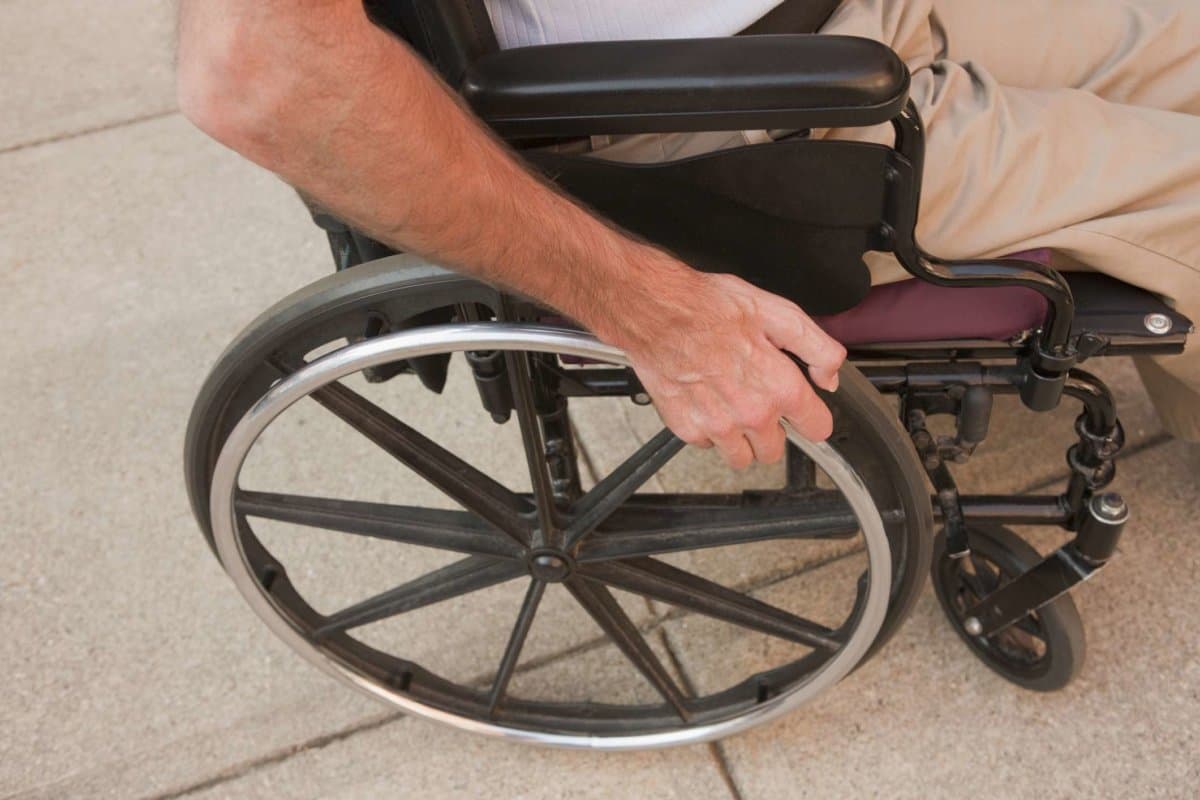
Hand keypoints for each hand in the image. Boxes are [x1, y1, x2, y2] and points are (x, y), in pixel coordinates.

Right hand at [611, 268, 846, 469]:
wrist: (656, 311)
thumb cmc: (709, 307)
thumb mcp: (777, 312)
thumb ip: (817, 348)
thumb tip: (830, 378)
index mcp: (779, 387)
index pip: (817, 429)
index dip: (812, 417)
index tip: (803, 411)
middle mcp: (751, 414)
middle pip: (775, 450)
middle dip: (771, 431)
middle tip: (757, 401)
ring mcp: (718, 426)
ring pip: (741, 457)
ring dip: (740, 438)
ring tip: (730, 406)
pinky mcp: (687, 428)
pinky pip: (707, 444)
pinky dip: (707, 428)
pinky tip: (704, 400)